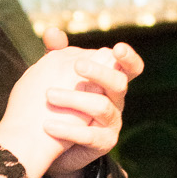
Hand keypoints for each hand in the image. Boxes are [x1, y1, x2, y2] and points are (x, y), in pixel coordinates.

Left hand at [28, 37, 141, 177]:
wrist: (54, 146)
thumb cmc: (61, 106)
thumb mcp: (59, 77)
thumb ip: (57, 55)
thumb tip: (51, 32)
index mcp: (109, 82)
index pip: (129, 67)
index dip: (129, 58)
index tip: (118, 48)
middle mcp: (116, 101)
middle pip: (119, 83)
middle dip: (99, 72)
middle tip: (77, 65)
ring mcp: (112, 123)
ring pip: (102, 107)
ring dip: (74, 99)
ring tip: (49, 95)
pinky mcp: (104, 143)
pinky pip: (90, 135)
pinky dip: (67, 129)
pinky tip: (47, 125)